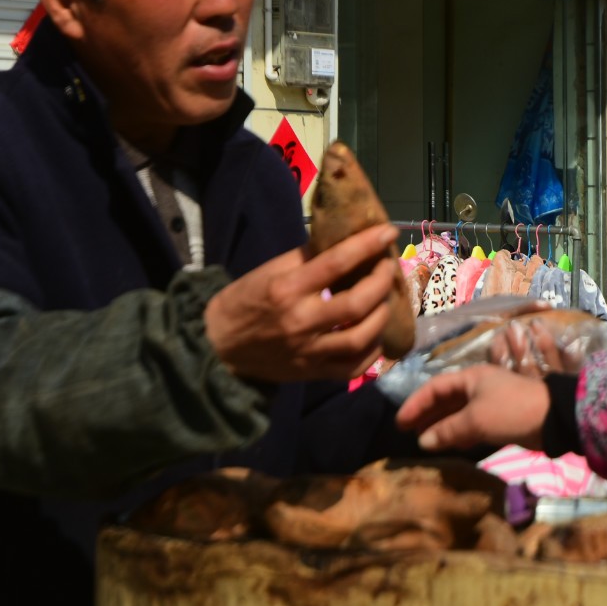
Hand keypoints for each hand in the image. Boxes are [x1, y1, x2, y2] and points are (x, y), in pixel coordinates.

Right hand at [204, 223, 405, 381]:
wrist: (218, 347)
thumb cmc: (245, 301)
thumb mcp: (268, 271)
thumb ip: (306, 258)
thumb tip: (343, 241)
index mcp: (287, 289)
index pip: (336, 263)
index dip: (366, 245)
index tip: (387, 232)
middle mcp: (301, 321)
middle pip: (357, 304)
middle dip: (381, 282)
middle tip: (388, 269)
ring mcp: (309, 351)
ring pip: (361, 338)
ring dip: (382, 316)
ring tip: (385, 300)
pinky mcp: (313, 373)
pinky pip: (354, 368)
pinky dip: (373, 352)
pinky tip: (376, 334)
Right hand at [395, 364, 549, 451]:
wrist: (554, 419)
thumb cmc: (511, 411)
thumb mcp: (475, 420)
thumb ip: (447, 430)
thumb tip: (422, 441)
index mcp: (471, 377)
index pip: (435, 387)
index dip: (416, 403)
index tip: (400, 422)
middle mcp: (478, 386)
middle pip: (446, 399)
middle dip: (427, 415)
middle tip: (409, 433)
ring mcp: (490, 402)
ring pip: (458, 413)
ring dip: (442, 426)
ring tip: (425, 442)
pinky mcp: (500, 418)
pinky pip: (472, 424)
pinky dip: (459, 433)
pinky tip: (451, 445)